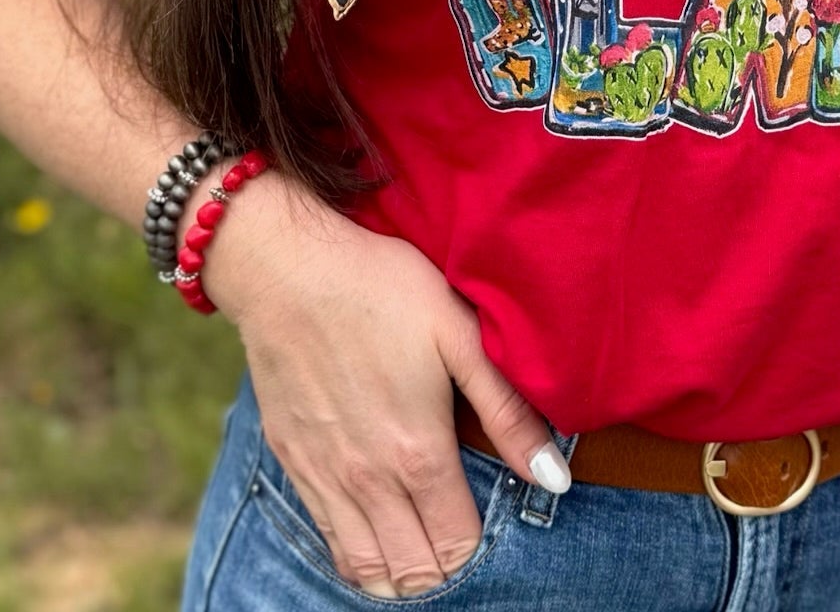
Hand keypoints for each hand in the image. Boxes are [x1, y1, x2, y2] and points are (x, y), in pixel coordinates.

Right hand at [190, 171, 568, 598]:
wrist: (285, 267)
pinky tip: (374, 530)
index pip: (458, 546)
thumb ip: (507, 410)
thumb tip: (554, 479)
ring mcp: (324, 477)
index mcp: (418, 452)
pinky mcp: (292, 462)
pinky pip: (326, 538)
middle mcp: (368, 480)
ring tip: (421, 547)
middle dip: (443, 567)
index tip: (489, 517)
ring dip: (399, 571)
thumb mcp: (457, 332)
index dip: (481, 544)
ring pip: (366, 569)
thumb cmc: (380, 287)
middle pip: (414, 571)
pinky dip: (356, 552)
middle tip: (458, 536)